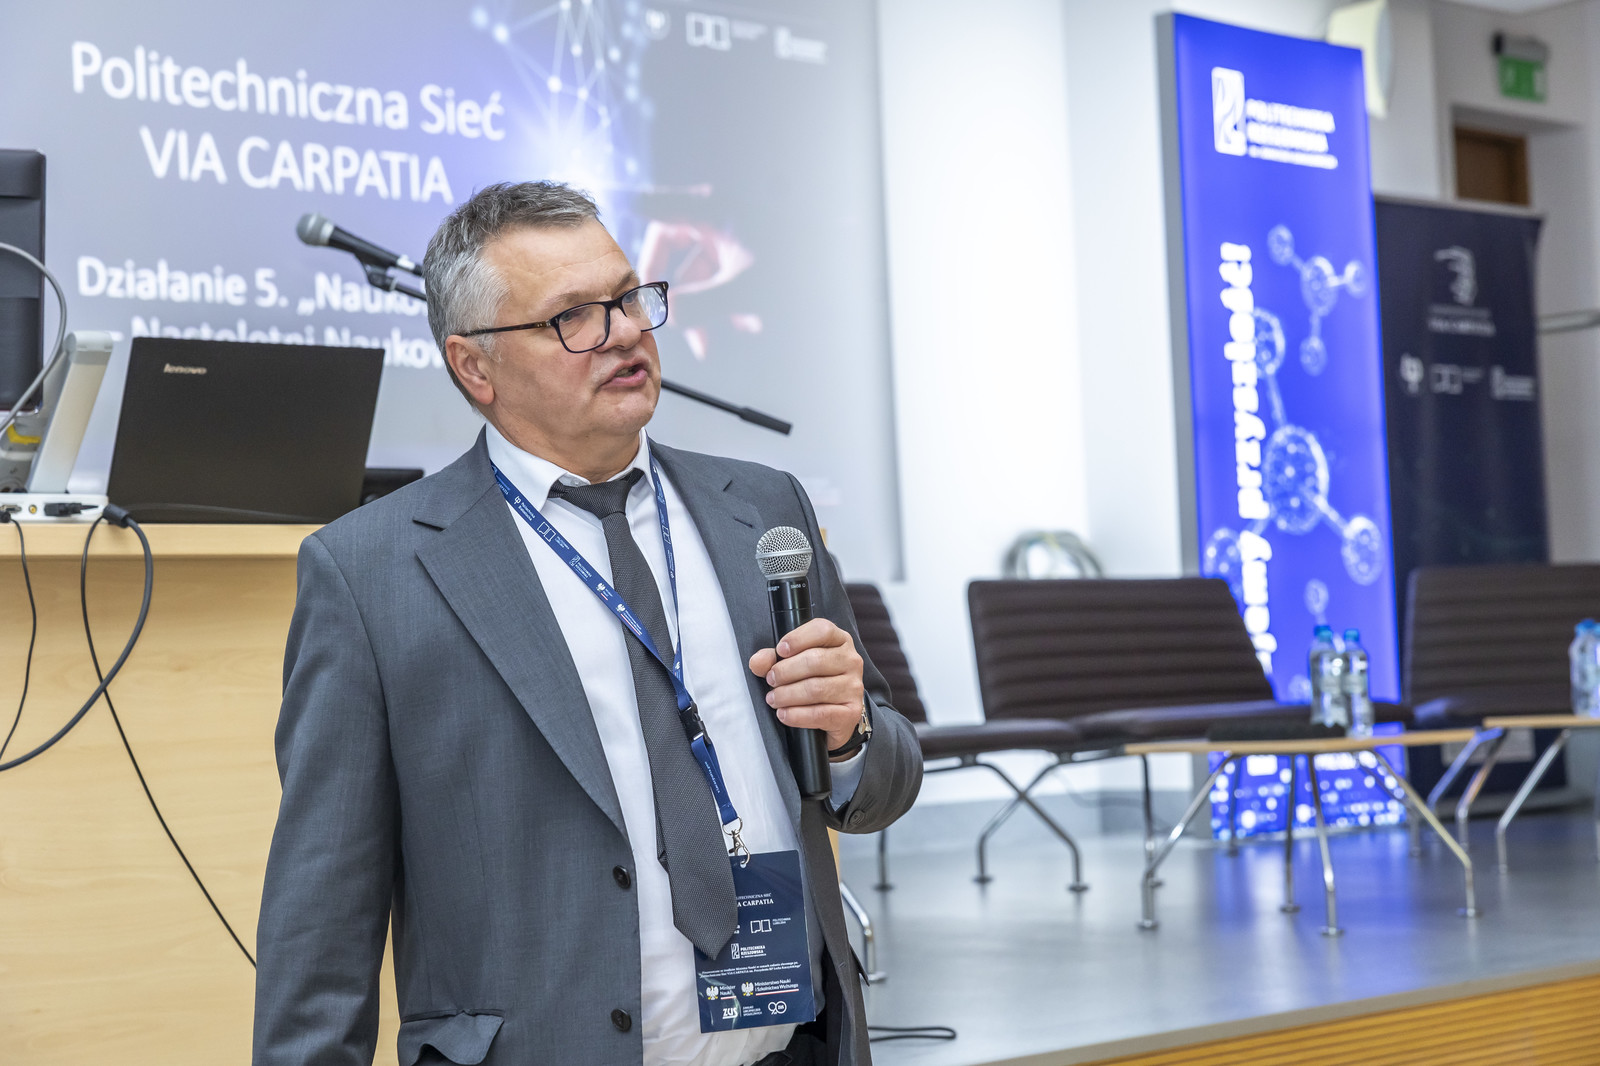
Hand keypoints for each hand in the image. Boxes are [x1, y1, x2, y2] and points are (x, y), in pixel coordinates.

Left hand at [748, 618, 864, 751]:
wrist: (834, 714)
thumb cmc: (813, 680)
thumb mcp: (793, 663)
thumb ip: (772, 658)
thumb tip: (758, 661)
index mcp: (839, 640)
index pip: (822, 630)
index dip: (798, 638)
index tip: (780, 651)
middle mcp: (851, 661)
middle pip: (815, 660)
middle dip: (785, 671)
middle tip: (770, 680)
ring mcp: (854, 687)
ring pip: (816, 688)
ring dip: (787, 695)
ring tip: (773, 699)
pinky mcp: (851, 712)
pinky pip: (820, 714)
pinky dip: (797, 715)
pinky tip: (784, 714)